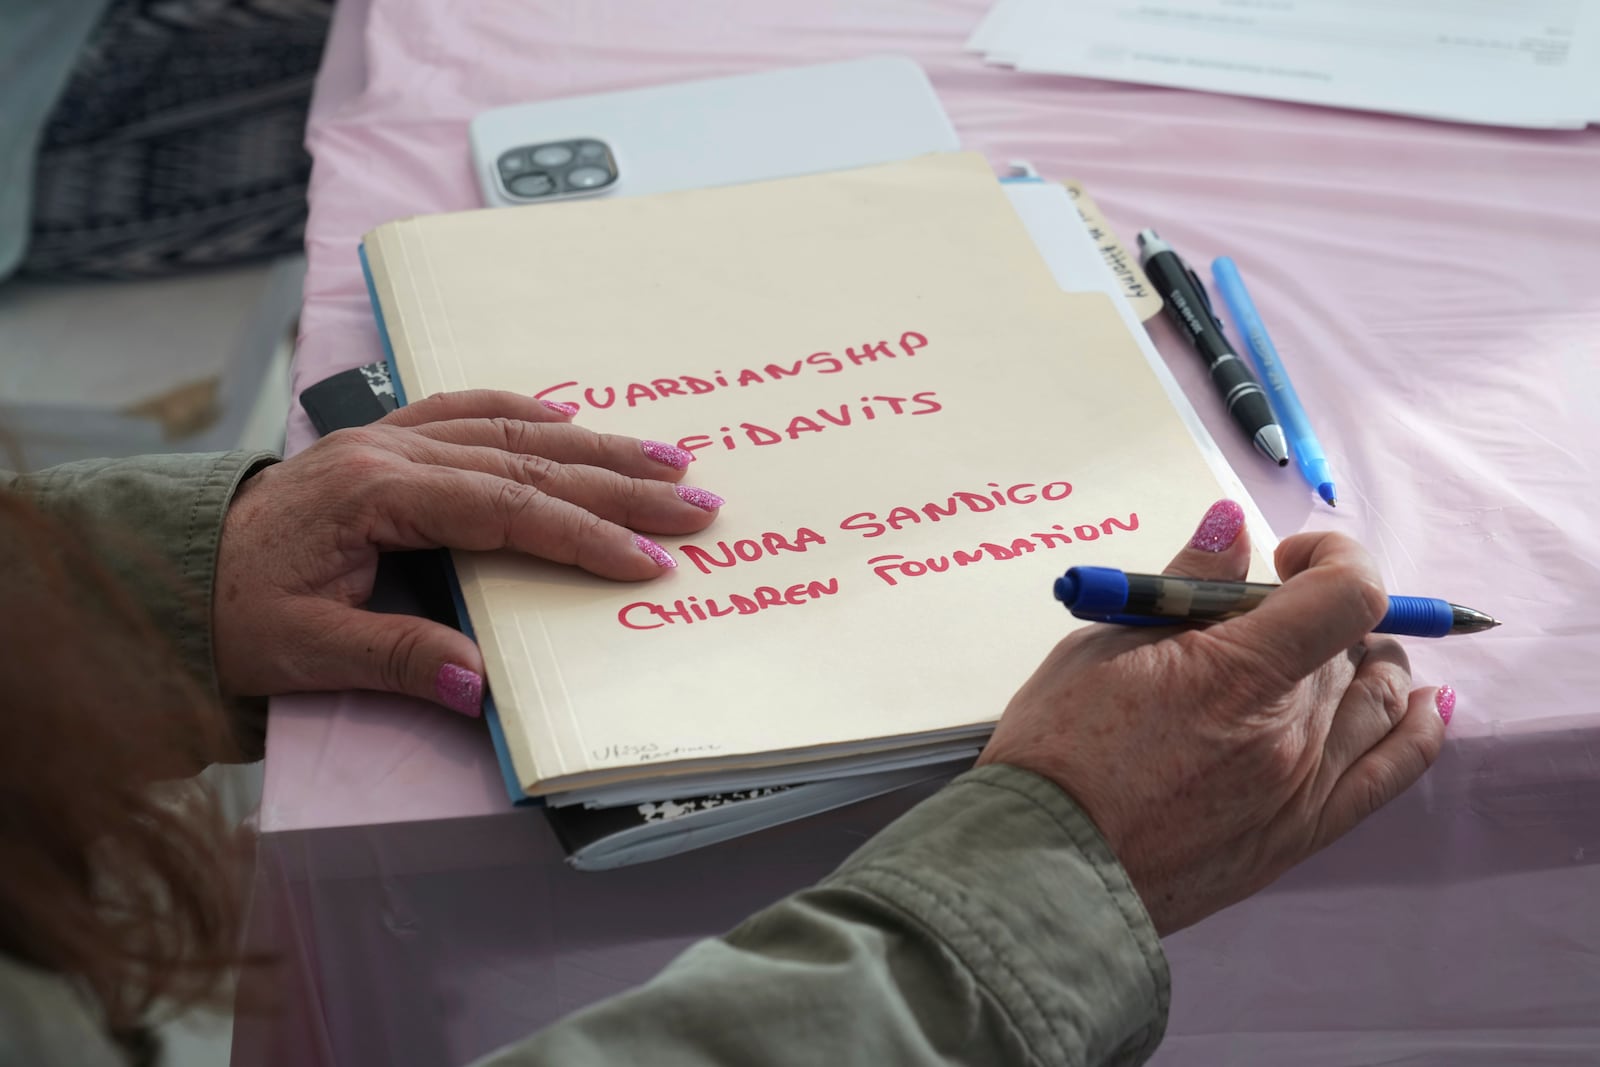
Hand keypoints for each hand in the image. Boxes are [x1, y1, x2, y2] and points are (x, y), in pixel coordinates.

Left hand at [213, 391, 722, 715]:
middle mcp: (391, 452)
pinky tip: (574, 421)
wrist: (174, 566)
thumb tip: (479, 687)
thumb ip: (394, 661)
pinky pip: (474, 410)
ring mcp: (391, 437)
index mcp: (374, 496)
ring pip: (515, 428)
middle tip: (696, 501)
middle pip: (530, 460)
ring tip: (668, 456)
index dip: (583, 534)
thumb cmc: (234, 611)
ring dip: (597, 442)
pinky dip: (532, 414)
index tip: (646, 561)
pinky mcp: (389, 439)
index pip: (505, 509)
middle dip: (620, 483)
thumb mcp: (301, 652)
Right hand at [978, 501, 1448, 934]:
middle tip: (1259, 614)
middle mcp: (1292, 733)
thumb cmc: (1058, 752)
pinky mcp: (1299, 836)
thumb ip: (1185, 583)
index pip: (1348, 594)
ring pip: (1376, 706)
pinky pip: (1388, 776)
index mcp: (1242, 674)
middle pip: (1350, 648)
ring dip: (1369, 663)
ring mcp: (1303, 790)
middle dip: (1315, 614)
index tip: (1285, 557)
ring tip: (1344, 648)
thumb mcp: (1103, 645)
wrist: (1045, 871)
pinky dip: (1415, 734)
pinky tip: (1427, 706)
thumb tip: (1231, 525)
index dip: (1332, 556)